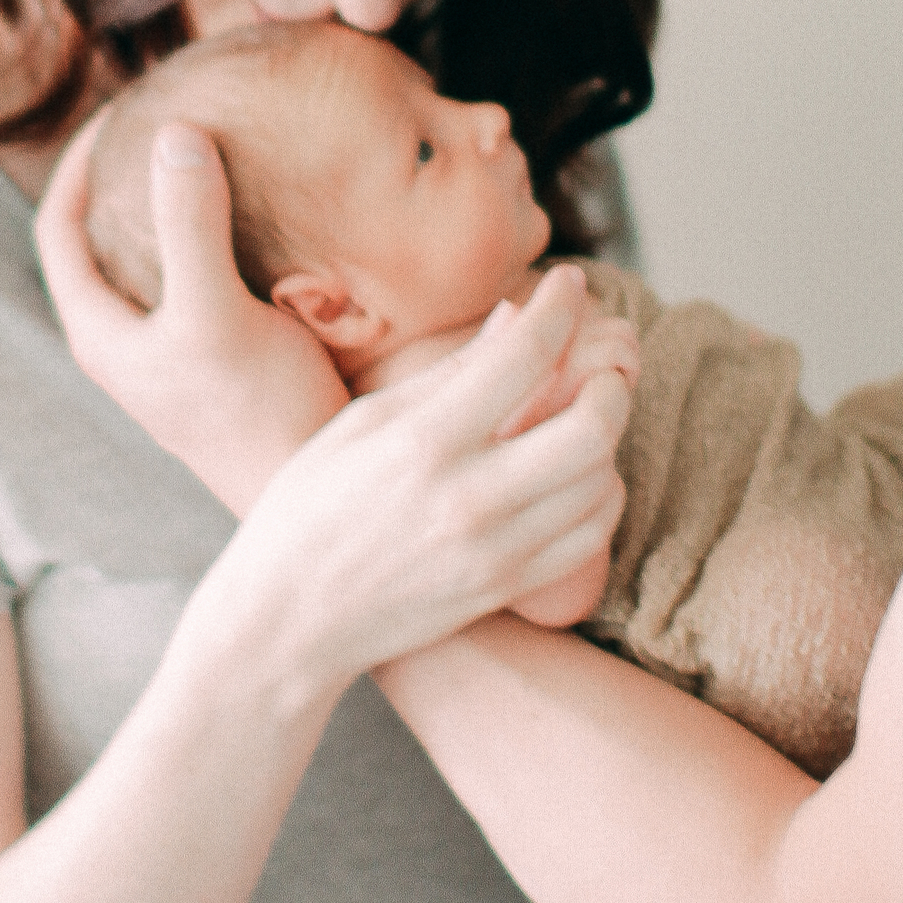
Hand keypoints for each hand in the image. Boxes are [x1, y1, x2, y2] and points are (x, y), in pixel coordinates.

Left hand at [35, 111, 348, 509]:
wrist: (316, 496)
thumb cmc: (258, 415)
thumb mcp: (217, 312)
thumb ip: (191, 225)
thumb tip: (174, 134)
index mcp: (100, 333)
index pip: (56, 227)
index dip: (76, 161)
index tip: (120, 108)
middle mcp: (126, 346)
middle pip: (100, 241)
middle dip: (125, 177)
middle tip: (168, 119)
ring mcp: (172, 356)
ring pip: (154, 262)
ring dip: (174, 208)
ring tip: (215, 152)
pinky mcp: (220, 362)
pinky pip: (203, 280)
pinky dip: (219, 238)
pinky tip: (266, 216)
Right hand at [203, 266, 633, 689]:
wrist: (291, 620)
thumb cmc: (310, 507)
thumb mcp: (362, 424)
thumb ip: (448, 373)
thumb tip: (515, 317)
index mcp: (423, 441)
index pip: (526, 354)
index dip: (562, 305)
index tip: (572, 283)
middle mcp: (468, 497)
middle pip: (593, 424)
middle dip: (611, 379)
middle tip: (597, 359)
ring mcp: (494, 549)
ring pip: (603, 478)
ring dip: (606, 435)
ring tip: (580, 413)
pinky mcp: (507, 588)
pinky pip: (591, 534)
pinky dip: (600, 493)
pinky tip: (575, 473)